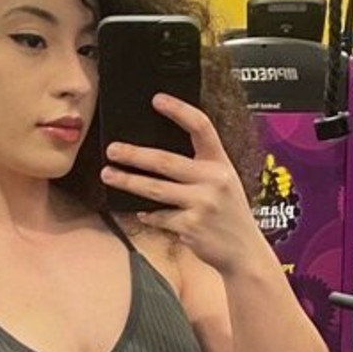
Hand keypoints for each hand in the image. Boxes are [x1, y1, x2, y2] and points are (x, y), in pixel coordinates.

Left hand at [101, 96, 264, 275]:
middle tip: (112, 150)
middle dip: (134, 154)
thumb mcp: (224, 183)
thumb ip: (200, 168)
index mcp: (221, 164)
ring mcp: (202, 204)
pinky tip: (142, 212)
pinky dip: (149, 214)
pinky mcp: (191, 226)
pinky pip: (160, 216)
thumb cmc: (229, 215)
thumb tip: (158, 157)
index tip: (157, 100)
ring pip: (156, 189)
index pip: (201, 127)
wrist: (244, 252)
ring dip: (128, 181)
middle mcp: (213, 180)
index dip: (179, 111)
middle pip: (165, 161)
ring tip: (108, 174)